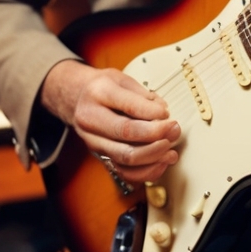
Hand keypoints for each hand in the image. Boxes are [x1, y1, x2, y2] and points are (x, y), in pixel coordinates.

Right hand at [40, 59, 179, 182]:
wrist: (76, 99)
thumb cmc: (103, 89)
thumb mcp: (122, 79)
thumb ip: (143, 95)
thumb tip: (163, 114)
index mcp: (98, 93)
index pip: (129, 106)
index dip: (154, 112)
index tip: (167, 114)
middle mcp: (91, 118)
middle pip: (127, 133)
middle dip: (157, 134)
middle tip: (174, 130)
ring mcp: (93, 141)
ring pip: (126, 157)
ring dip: (154, 156)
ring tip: (172, 150)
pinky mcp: (100, 157)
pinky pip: (124, 172)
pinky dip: (146, 172)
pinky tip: (161, 163)